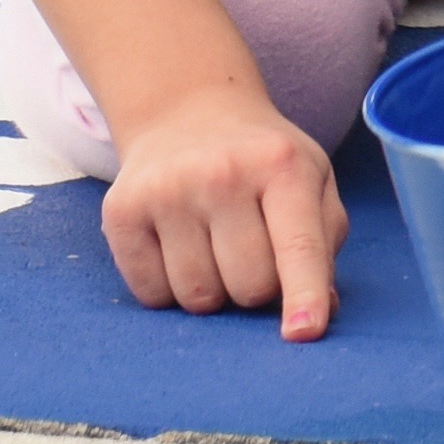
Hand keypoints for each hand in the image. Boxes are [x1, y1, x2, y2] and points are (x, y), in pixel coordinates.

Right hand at [101, 84, 344, 339]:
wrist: (185, 110)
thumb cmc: (260, 161)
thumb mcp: (311, 180)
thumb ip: (323, 244)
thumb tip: (319, 311)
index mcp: (281, 165)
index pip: (297, 245)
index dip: (303, 294)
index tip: (303, 334)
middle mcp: (222, 173)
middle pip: (250, 287)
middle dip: (256, 287)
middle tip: (248, 247)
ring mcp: (166, 190)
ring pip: (198, 298)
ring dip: (211, 290)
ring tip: (211, 244)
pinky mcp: (121, 211)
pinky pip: (152, 295)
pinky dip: (166, 288)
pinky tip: (174, 245)